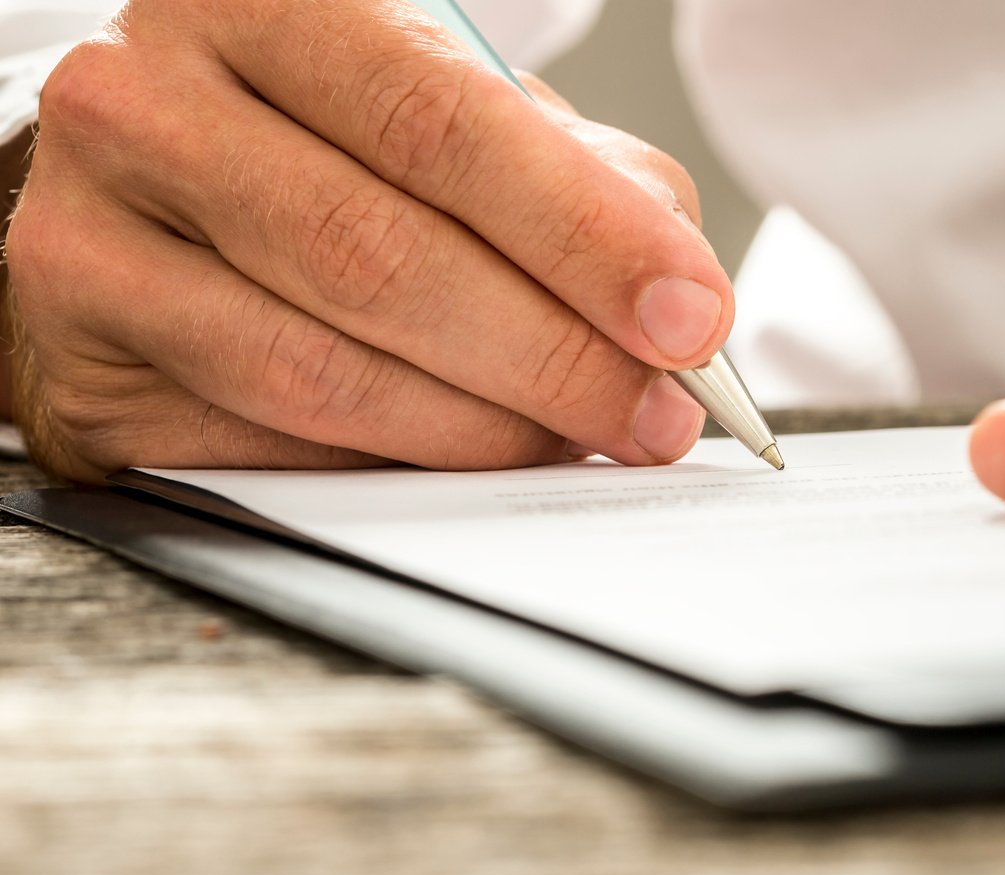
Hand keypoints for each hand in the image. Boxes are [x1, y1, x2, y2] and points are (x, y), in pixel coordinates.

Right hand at [6, 0, 730, 481]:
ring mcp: (90, 234)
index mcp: (261, 2)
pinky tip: (467, 460)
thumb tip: (680, 303)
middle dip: (553, 356)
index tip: (691, 319)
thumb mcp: (456, 118)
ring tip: (578, 442)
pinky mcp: (82, 363)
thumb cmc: (331, 149)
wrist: (148, 195)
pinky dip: (396, 466)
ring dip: (484, 429)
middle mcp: (146, 99)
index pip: (441, 122)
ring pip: (322, 368)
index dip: (583, 235)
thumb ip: (576, 182)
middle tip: (656, 416)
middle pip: (380, 254)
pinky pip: (269, 444)